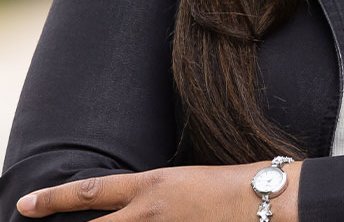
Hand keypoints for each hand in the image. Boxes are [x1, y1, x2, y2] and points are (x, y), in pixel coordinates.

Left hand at [15, 162, 300, 221]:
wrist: (265, 201)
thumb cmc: (233, 186)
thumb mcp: (185, 181)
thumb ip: (152, 195)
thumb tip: (127, 206)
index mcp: (153, 186)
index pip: (91, 191)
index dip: (54, 198)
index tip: (25, 205)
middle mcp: (149, 214)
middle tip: (32, 219)